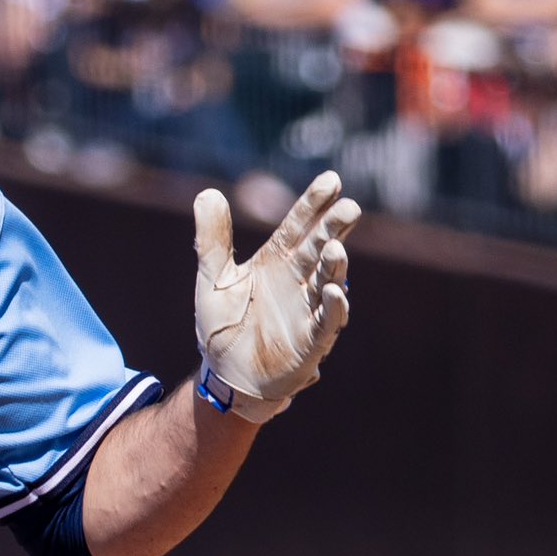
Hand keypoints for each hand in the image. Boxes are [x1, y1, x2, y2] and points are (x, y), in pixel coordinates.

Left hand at [190, 171, 360, 423]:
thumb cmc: (224, 326)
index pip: (299, 226)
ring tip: (335, 248)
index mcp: (277, 260)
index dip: (314, 204)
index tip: (332, 180)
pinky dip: (333, 306)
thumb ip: (212, 240)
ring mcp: (307, 308)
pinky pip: (326, 321)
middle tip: (349, 208)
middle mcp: (298, 280)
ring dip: (335, 265)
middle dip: (334, 229)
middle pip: (320, 247)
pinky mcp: (312, 339)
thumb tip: (207, 193)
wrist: (225, 375)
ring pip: (328, 280)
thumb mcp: (213, 279)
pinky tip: (335, 290)